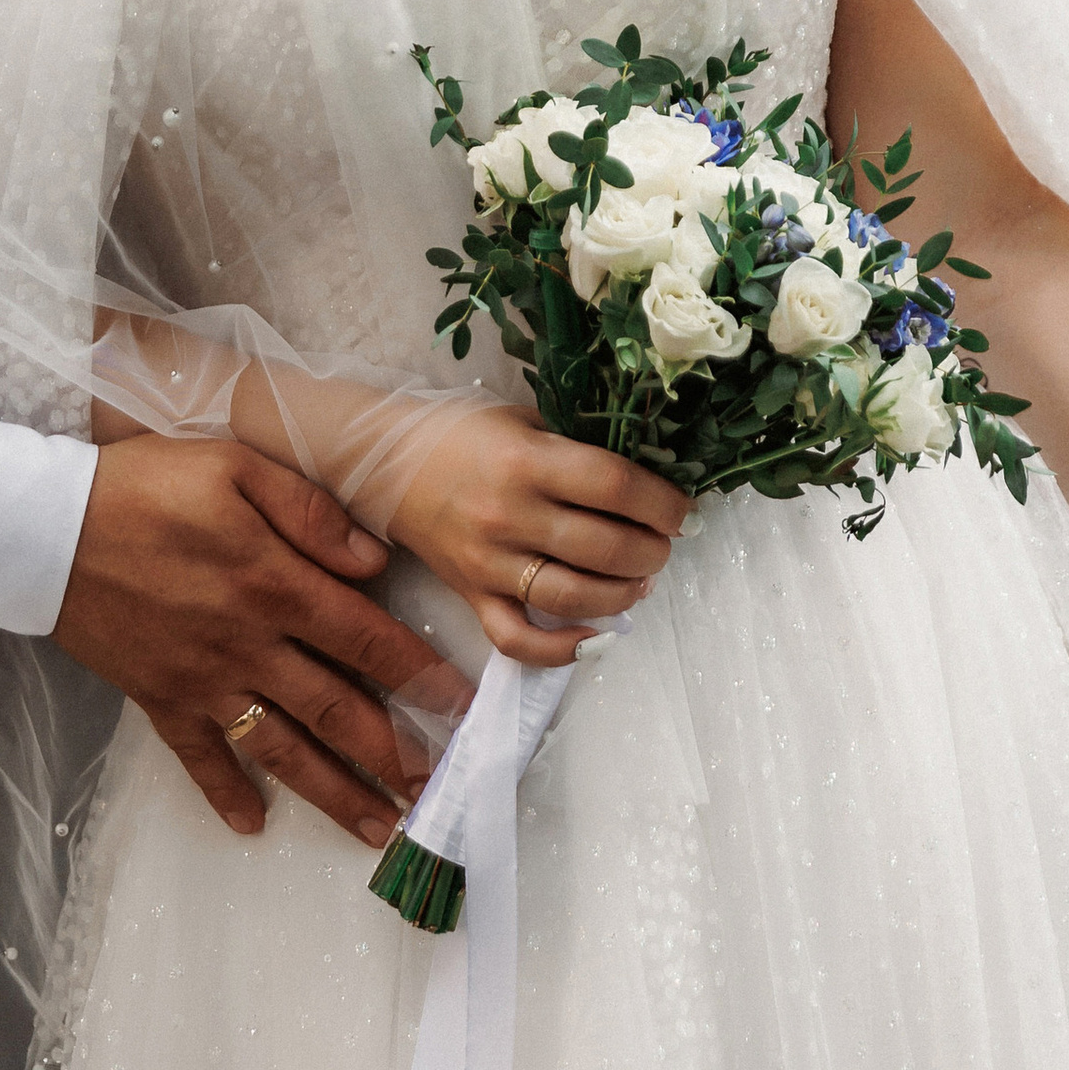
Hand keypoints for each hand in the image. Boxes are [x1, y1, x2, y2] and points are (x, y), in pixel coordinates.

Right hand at [50, 434, 454, 846]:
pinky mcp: (158, 699)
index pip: (366, 638)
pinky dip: (225, 795)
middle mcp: (248, 644)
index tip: (462, 706)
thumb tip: (374, 560)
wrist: (44, 529)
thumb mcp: (235, 466)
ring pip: (281, 749)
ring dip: (332, 793)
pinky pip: (199, 759)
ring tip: (376, 830)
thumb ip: (310, 512)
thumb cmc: (145, 485)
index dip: (419, 674)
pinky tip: (252, 826)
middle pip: (335, 711)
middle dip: (392, 754)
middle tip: (435, 791)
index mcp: (274, 583)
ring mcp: (203, 681)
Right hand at [386, 404, 688, 666]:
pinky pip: (518, 639)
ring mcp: (488, 561)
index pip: (614, 486)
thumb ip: (574, 447)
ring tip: (640, 581)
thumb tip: (642, 476)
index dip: (662, 502)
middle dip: (652, 551)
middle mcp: (509, 514)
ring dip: (623, 595)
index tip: (684, 510)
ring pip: (572, 597)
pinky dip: (561, 650)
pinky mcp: (470, 595)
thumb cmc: (460, 433)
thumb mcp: (523, 420)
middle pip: (604, 547)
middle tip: (662, 544)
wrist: (384, 461)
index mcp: (527, 461)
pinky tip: (594, 637)